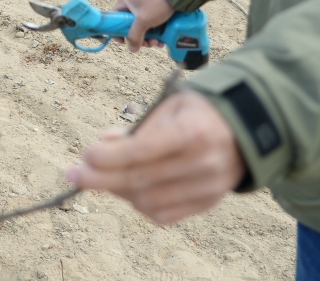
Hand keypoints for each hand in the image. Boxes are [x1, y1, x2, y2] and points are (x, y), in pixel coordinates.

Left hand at [65, 90, 244, 224]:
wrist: (246, 129)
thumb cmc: (198, 111)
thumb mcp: (169, 105)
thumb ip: (138, 127)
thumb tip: (103, 144)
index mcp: (193, 131)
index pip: (143, 151)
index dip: (109, 156)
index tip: (86, 155)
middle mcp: (203, 163)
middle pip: (141, 180)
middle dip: (101, 179)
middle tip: (74, 174)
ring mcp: (208, 188)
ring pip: (148, 201)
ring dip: (117, 191)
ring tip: (102, 177)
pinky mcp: (208, 204)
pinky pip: (164, 215)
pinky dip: (138, 204)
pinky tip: (127, 189)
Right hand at [115, 0, 175, 52]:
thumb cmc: (156, 3)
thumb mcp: (143, 20)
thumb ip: (135, 35)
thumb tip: (132, 49)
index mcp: (125, 2)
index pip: (115, 18)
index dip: (117, 31)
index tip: (124, 41)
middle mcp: (133, 5)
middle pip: (130, 26)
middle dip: (139, 38)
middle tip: (147, 44)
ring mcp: (144, 8)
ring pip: (142, 28)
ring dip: (149, 38)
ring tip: (157, 42)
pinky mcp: (154, 11)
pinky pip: (151, 26)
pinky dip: (155, 34)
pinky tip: (162, 41)